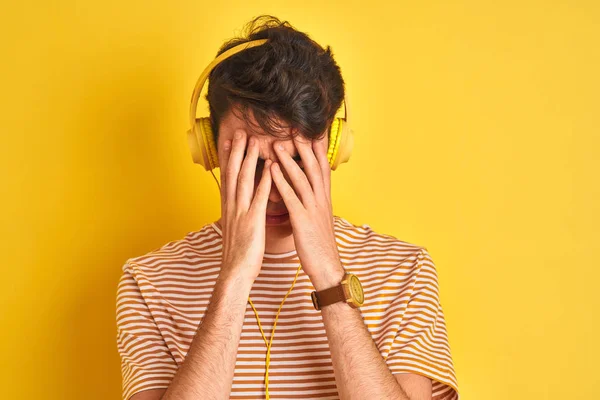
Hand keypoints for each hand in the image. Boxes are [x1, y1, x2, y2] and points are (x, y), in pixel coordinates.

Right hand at [219, 129, 272, 283]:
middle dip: (238, 151)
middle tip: (241, 131)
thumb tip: (239, 201)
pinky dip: (265, 182)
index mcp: (229, 206)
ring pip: (244, 180)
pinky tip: (271, 168)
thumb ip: (237, 211)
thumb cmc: (238, 251)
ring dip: (249, 159)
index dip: (229, 158)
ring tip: (255, 141)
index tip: (231, 140)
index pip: (228, 176)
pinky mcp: (252, 221)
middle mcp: (232, 205)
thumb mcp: (235, 226)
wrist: (235, 272)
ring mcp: (241, 212)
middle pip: (233, 173)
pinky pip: (259, 198)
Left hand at [270, 133, 344, 289]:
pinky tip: (271, 170)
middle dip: (304, 147)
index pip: (322, 168)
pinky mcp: (303, 220)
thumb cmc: (320, 244)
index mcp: (325, 199)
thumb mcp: (320, 218)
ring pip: (302, 179)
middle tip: (293, 129)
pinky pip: (291, 197)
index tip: (308, 133)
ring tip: (277, 144)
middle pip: (314, 168)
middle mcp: (321, 200)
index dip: (315, 150)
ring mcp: (313, 209)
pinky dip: (281, 181)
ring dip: (289, 160)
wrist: (327, 267)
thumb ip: (315, 202)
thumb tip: (310, 190)